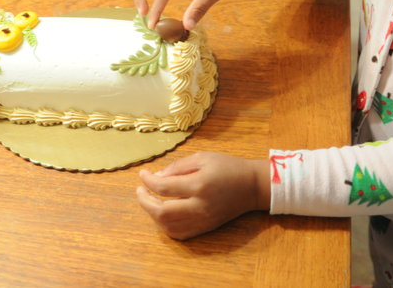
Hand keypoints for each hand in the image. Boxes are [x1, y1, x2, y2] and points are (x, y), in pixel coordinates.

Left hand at [136, 152, 269, 239]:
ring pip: (168, 226)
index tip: (143, 174)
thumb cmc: (227, 167)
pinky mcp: (205, 228)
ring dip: (153, 215)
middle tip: (140, 190)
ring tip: (149, 201)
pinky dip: (166, 226)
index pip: (163, 188)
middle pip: (162, 212)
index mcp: (199, 185)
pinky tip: (162, 214)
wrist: (252, 186)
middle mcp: (199, 206)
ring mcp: (203, 220)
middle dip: (144, 202)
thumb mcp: (202, 158)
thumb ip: (177, 167)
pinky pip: (180, 233)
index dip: (147, 180)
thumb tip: (156, 177)